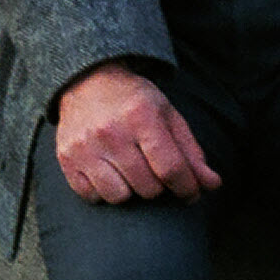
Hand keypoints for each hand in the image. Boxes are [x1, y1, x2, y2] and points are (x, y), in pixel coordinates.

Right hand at [53, 62, 219, 204]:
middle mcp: (111, 133)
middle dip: (159, 185)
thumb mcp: (169, 115)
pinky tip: (111, 174)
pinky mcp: (66, 160)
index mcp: (142, 117)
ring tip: (133, 172)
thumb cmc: (136, 101)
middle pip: (147, 186)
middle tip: (157, 171)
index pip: (170, 167)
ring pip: (119, 197)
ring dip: (132, 190)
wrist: (88, 83)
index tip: (193, 194)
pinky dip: (106, 192)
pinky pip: (92, 197)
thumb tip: (213, 185)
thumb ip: (191, 151)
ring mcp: (85, 148)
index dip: (187, 187)